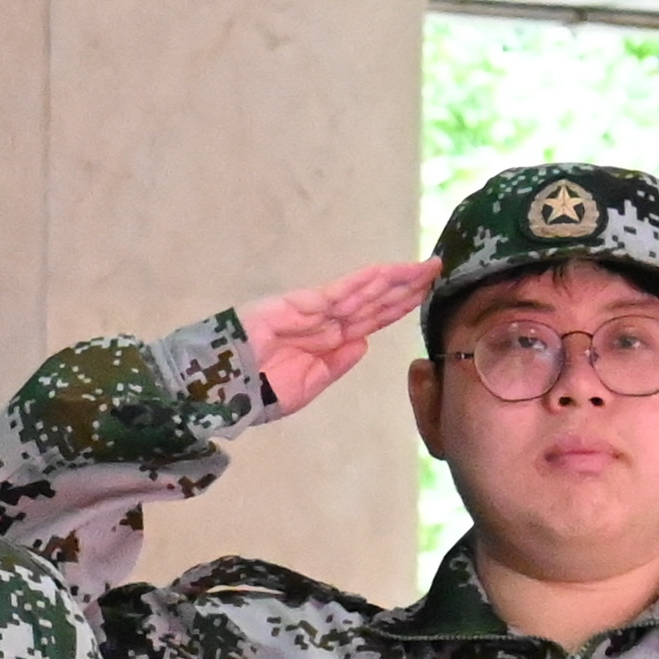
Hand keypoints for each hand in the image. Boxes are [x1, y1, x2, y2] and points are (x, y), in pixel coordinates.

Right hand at [242, 259, 431, 413]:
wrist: (222, 387)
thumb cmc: (258, 391)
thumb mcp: (308, 386)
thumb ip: (337, 365)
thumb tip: (364, 343)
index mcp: (329, 343)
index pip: (372, 319)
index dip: (399, 306)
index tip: (426, 293)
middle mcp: (326, 322)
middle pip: (374, 301)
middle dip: (405, 286)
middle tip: (435, 268)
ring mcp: (314, 310)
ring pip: (362, 292)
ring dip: (392, 278)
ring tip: (423, 267)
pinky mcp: (299, 303)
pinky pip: (338, 291)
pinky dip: (362, 281)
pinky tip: (387, 272)